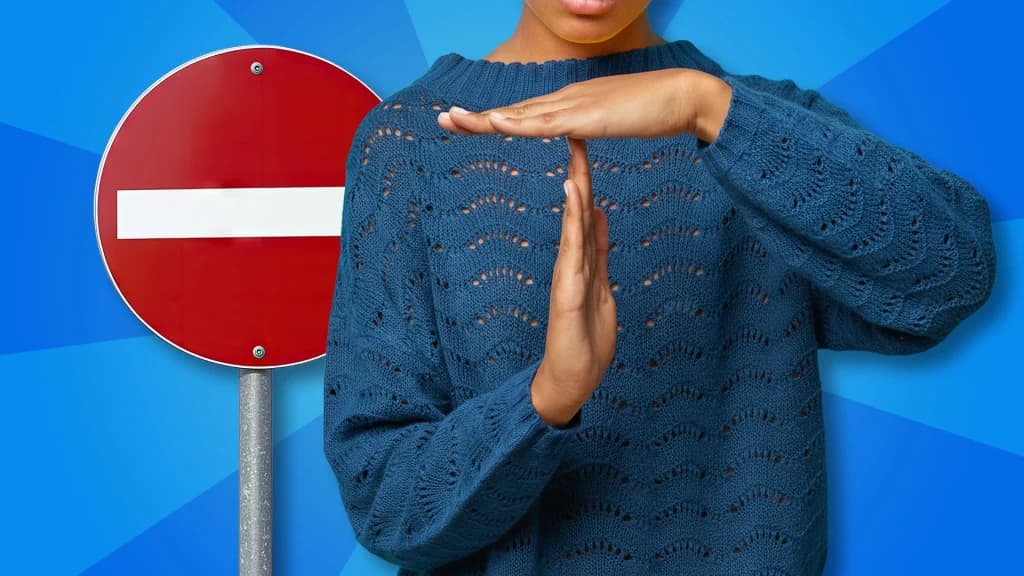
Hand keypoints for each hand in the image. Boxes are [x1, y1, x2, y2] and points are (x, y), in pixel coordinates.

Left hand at [436, 67, 732, 142]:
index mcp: (571, 103)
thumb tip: (578, 131)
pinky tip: (496, 122)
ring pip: (521, 115)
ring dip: (485, 118)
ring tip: (453, 119)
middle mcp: (566, 100)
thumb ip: (591, 124)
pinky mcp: (587, 117)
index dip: (495, 118)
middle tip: (442, 118)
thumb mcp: (612, 120)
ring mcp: (575, 106)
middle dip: (477, 117)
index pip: (525, 113)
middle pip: (514, 111)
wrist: (683, 97)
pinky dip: (518, 123)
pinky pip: (546, 123)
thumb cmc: (654, 111)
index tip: (468, 122)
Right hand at [529, 137, 616, 427]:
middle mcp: (572, 263)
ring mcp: (567, 276)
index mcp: (583, 262)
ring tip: (574, 154)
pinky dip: (573, 220)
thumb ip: (599, 253)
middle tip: (577, 133)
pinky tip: (574, 195)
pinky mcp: (567, 292)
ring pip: (572, 224)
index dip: (587, 180)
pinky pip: (572, 250)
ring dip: (574, 189)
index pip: (586, 213)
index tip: (587, 147)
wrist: (570, 381)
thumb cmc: (586, 342)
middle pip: (577, 211)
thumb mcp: (602, 288)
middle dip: (579, 173)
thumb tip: (601, 218)